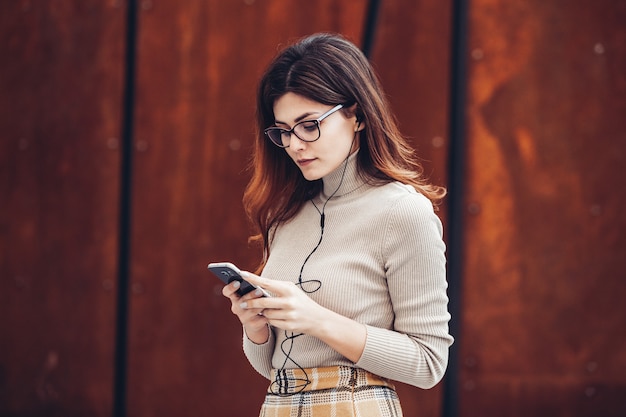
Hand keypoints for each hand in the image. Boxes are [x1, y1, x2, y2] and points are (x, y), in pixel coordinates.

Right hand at [222, 279, 268, 342]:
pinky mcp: (251, 325)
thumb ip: (250, 287)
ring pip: (251, 311)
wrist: (255, 323)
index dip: (230, 287)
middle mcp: (236, 307)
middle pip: (241, 301)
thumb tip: (258, 280)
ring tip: (268, 301)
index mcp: (234, 297)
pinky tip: (271, 312)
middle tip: (259, 291)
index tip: (237, 282)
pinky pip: (260, 319)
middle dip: (251, 295)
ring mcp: (243, 317)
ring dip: (260, 305)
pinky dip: (266, 315)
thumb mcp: (250, 294)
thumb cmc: (254, 303)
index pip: (227, 291)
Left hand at [241, 272, 366, 362]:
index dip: (253, 278)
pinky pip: (272, 322)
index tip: (242, 274)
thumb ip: (276, 287)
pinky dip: (271, 320)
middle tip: (243, 302)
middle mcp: (289, 301)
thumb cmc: (301, 301)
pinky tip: (275, 317)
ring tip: (268, 310)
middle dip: (251, 302)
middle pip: (263, 302)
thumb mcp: (292, 290)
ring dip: (264, 312)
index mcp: (289, 289)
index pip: (267, 283)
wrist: (317, 319)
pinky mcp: (289, 325)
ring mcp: (289, 314)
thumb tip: (257, 285)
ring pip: (266, 314)